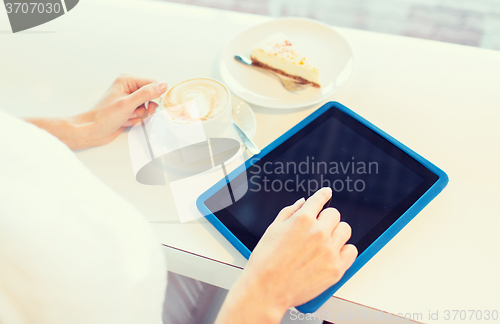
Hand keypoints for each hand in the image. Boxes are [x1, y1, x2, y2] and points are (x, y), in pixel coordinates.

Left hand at [26, 75, 167, 149]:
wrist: (92, 130)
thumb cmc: (103, 116)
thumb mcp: (128, 104)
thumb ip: (147, 93)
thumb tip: (162, 85)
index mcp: (127, 80)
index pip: (152, 83)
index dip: (155, 95)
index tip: (152, 104)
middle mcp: (129, 88)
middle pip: (151, 97)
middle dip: (145, 108)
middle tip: (135, 112)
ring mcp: (129, 100)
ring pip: (147, 108)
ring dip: (140, 116)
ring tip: (127, 117)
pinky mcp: (129, 110)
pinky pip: (142, 115)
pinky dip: (136, 120)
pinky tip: (125, 121)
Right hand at [216, 187, 357, 322]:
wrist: (266, 289)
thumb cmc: (265, 262)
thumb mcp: (273, 229)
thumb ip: (289, 212)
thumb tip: (302, 203)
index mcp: (302, 219)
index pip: (319, 200)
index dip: (323, 195)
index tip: (326, 193)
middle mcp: (318, 232)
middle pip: (334, 214)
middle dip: (325, 219)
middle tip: (317, 228)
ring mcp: (329, 250)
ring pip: (345, 230)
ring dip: (335, 233)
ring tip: (325, 242)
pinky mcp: (336, 268)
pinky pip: (351, 251)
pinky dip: (344, 250)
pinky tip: (332, 253)